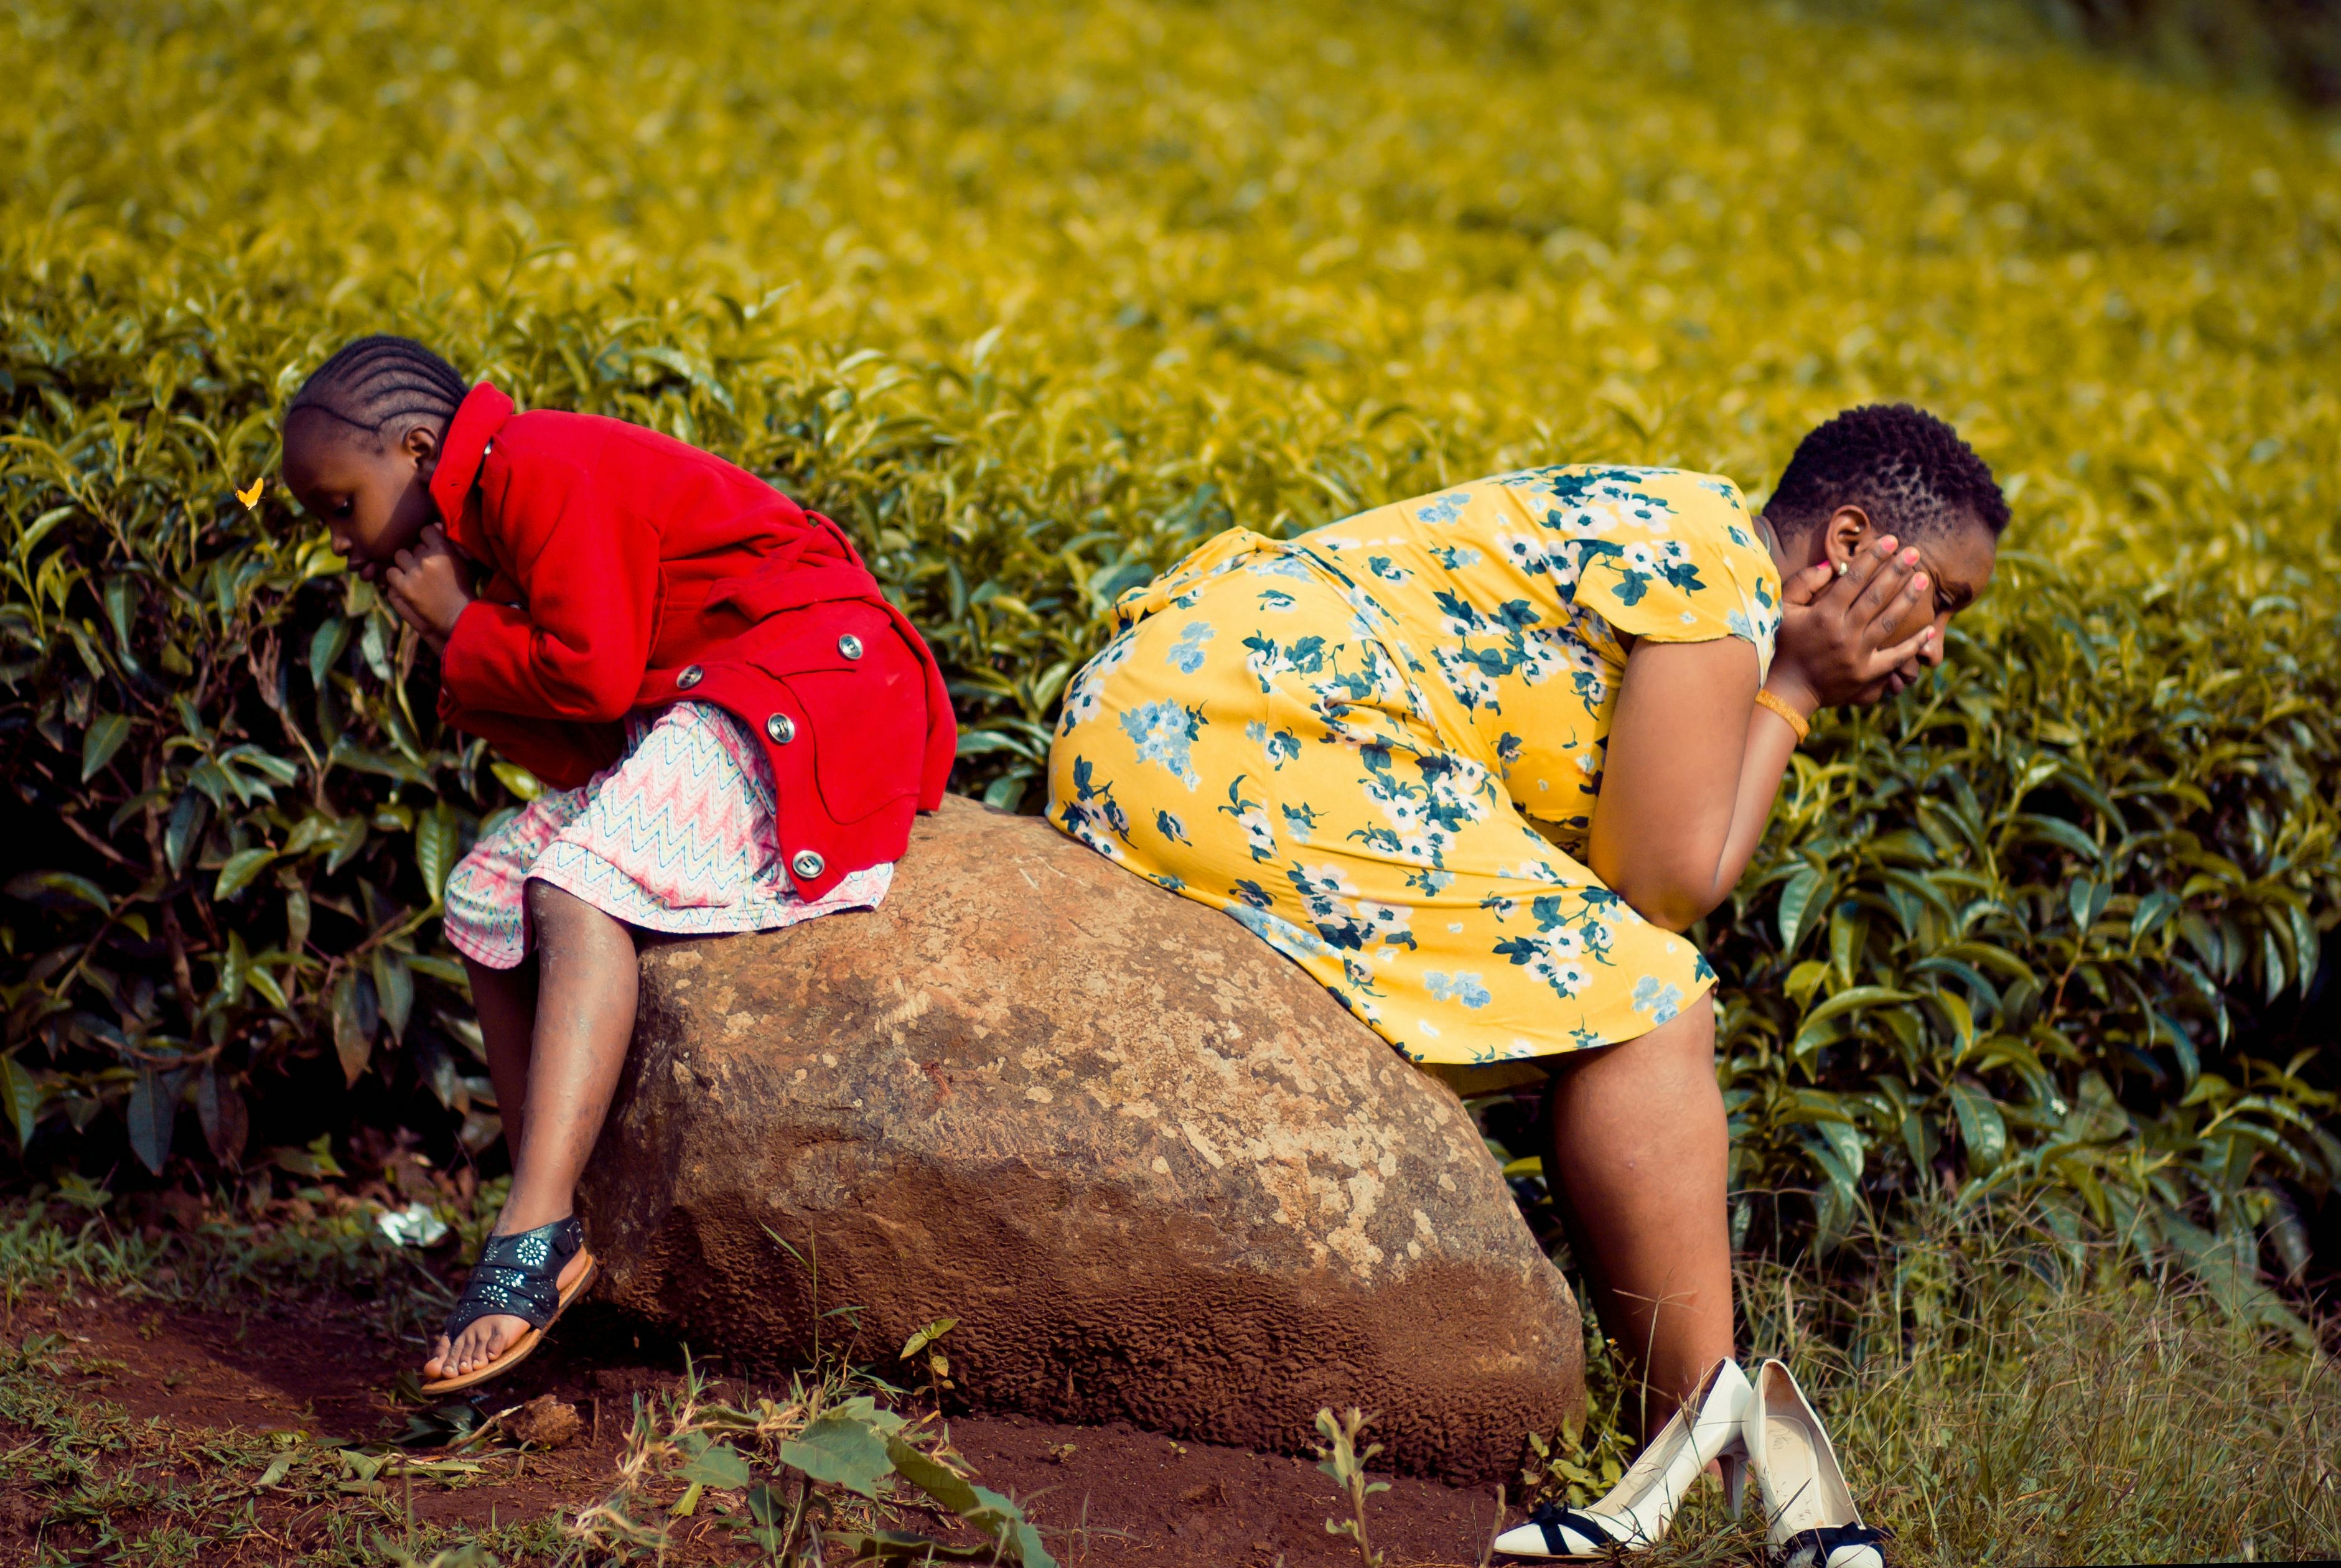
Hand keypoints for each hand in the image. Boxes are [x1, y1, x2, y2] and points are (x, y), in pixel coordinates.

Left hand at [384, 526, 473, 653]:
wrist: (459, 616)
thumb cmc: (464, 588)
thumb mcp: (465, 562)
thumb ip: (451, 543)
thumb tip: (436, 526)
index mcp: (443, 550)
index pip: (425, 530)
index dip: (427, 540)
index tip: (431, 550)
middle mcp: (427, 559)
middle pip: (413, 546)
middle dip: (418, 555)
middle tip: (426, 568)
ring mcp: (414, 573)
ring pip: (400, 556)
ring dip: (405, 564)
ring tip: (415, 575)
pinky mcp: (405, 588)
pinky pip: (390, 573)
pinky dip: (396, 577)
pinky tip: (405, 583)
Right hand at [1768, 534, 1935, 712]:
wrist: (1786, 691)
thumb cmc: (1783, 646)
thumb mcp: (1783, 611)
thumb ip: (1803, 584)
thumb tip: (1829, 565)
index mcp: (1823, 615)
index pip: (1854, 580)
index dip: (1873, 558)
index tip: (1890, 540)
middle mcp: (1843, 633)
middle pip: (1876, 596)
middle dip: (1896, 571)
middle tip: (1913, 552)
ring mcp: (1857, 654)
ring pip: (1889, 622)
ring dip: (1908, 599)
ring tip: (1922, 579)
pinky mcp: (1866, 674)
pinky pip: (1895, 657)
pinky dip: (1914, 644)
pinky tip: (1929, 630)